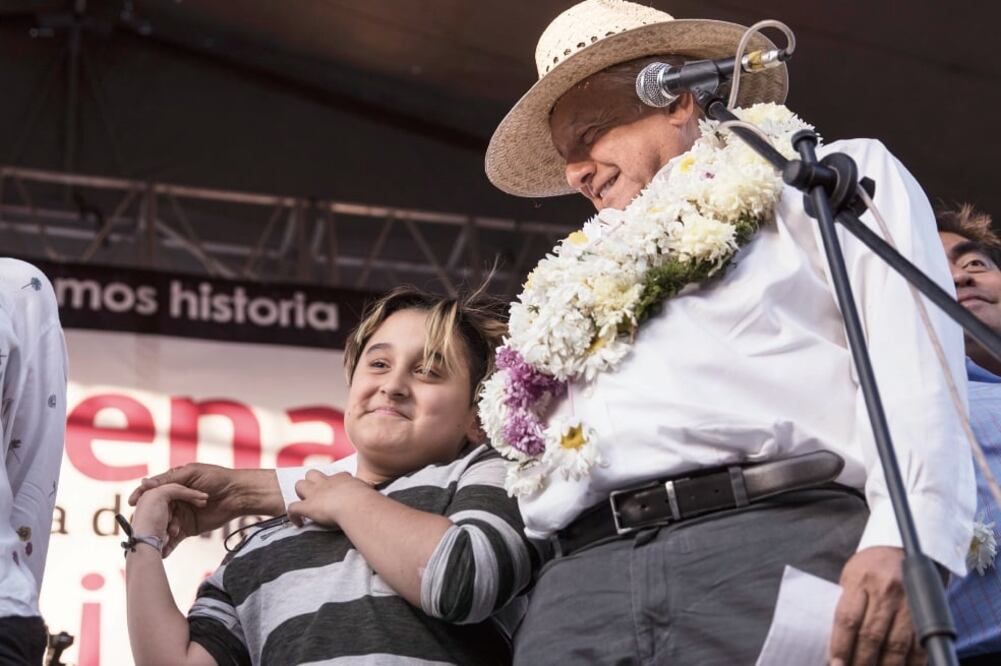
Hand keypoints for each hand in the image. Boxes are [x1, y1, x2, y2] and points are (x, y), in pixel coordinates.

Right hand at [128, 463, 254, 555]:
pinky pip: (175, 537)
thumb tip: (144, 482)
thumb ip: (169, 480)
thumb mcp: (192, 474)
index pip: (153, 491)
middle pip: (157, 511)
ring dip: (161, 533)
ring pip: (164, 525)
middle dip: (152, 520)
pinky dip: (169, 544)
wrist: (237, 495)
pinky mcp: (188, 528)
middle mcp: (174, 501)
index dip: (142, 496)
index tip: (132, 503)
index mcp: (174, 485)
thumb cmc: (216, 478)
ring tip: (161, 539)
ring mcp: (181, 515)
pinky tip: (164, 550)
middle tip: (149, 525)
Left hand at [287, 470, 368, 527]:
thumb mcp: (369, 490)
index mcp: (342, 479)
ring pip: (299, 485)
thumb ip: (368, 490)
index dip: (335, 483)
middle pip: (312, 474)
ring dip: (301, 494)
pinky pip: (292, 508)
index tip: (339, 493)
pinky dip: (293, 516)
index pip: (337, 476)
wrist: (356, 505)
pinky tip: (299, 523)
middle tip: (317, 496)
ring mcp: (315, 494)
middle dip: (311, 483)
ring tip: (306, 505)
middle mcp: (326, 483)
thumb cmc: (366, 500)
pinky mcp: (307, 506)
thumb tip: (374, 492)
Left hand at [830, 546, 924, 665]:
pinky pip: (919, 645)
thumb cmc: (871, 566)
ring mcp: (909, 602)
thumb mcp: (851, 577)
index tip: (836, 664)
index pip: (847, 619)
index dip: (841, 646)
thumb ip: (847, 605)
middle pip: (871, 636)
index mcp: (860, 580)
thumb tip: (838, 644)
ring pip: (896, 645)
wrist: (905, 548)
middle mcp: (885, 591)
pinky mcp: (926, 612)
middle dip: (861, 661)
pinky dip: (911, 663)